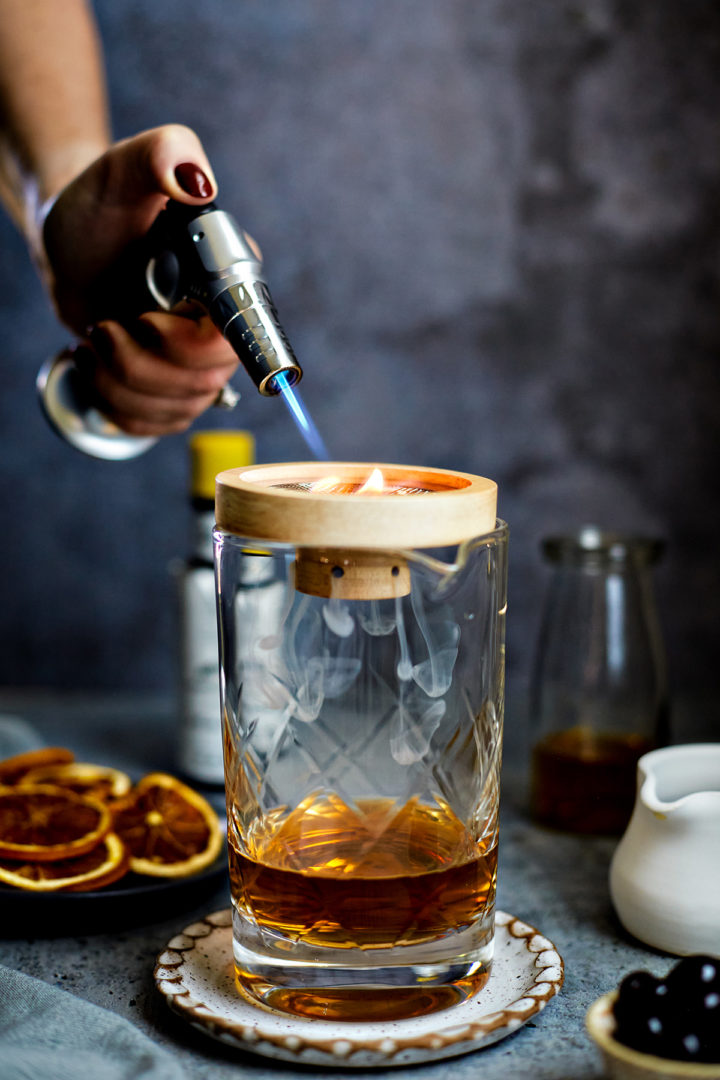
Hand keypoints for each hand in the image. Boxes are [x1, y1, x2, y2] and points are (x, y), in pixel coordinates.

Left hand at [42, 124, 239, 435]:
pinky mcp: (173, 392)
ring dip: (121, 382)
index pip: (237, 339)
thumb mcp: (122, 170)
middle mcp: (223, 328)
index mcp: (230, 280)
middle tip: (106, 326)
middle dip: (142, 363)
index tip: (145, 322)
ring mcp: (199, 366)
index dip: (190, 345)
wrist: (73, 243)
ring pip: (180, 408)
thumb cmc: (99, 203)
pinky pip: (160, 425)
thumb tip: (199, 183)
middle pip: (204, 381)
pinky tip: (101, 369)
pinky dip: (119, 406)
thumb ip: (165, 155)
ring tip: (97, 340)